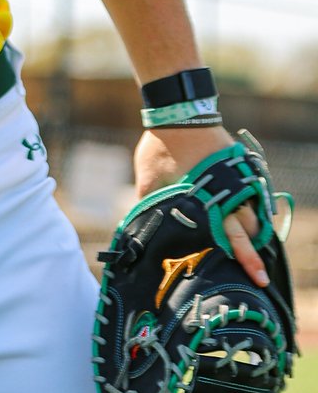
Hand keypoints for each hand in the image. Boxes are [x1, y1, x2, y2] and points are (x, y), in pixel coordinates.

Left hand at [134, 125, 268, 285]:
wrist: (179, 115)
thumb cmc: (160, 148)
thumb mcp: (148, 179)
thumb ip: (147, 205)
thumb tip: (135, 228)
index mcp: (204, 198)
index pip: (227, 235)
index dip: (239, 257)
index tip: (250, 277)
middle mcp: (226, 192)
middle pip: (247, 230)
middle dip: (251, 253)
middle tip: (257, 276)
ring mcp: (237, 180)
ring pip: (253, 214)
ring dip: (252, 232)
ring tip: (250, 252)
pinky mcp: (241, 169)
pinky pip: (253, 196)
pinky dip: (251, 210)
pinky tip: (247, 223)